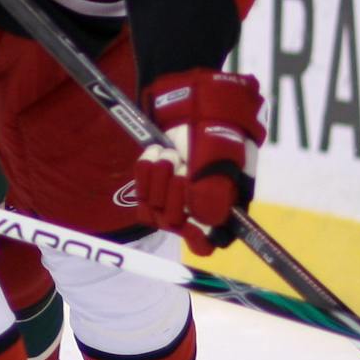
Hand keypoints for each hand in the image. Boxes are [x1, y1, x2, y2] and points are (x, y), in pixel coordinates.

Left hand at [135, 69, 264, 255]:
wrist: (197, 114)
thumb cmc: (217, 139)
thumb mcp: (222, 163)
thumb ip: (213, 193)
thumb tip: (200, 220)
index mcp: (217, 212)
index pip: (203, 245)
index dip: (195, 239)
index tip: (190, 223)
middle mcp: (192, 213)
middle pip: (171, 222)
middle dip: (174, 189)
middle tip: (183, 164)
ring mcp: (169, 201)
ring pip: (152, 208)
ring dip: (160, 174)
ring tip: (172, 154)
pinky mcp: (150, 188)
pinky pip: (138, 192)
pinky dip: (145, 168)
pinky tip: (156, 152)